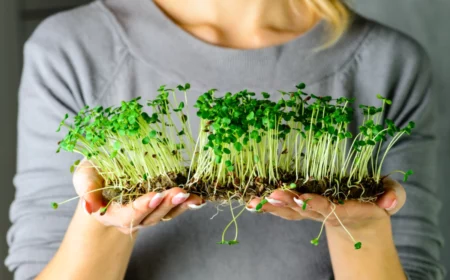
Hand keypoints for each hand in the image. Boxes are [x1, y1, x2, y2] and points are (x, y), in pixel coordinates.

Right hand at [73, 159, 205, 233]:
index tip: (156, 195)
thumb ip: (86, 188)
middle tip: (179, 193)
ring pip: (166, 214)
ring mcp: (149, 214)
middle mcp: (133, 218)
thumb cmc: (95, 176)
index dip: (143, 206)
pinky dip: (187, 204)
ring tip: (192, 195)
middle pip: (152, 216)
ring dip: (180, 205)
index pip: (130, 213)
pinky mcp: (161, 207)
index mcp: (113, 213)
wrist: (105, 181)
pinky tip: (198, 198)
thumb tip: (91, 206)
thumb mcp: (85, 177)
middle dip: (166, 204)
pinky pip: (175, 209)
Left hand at [246, 178, 405, 229]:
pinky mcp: (302, 208)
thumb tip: (388, 202)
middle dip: (286, 203)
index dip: (316, 203)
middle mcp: (323, 212)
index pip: (329, 207)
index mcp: (345, 209)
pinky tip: (250, 202)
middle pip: (303, 210)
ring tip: (253, 201)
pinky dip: (268, 205)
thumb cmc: (376, 202)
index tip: (303, 198)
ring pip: (288, 211)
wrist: (361, 223)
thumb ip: (394, 197)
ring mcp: (310, 212)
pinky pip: (283, 208)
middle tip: (270, 195)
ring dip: (271, 206)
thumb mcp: (391, 197)